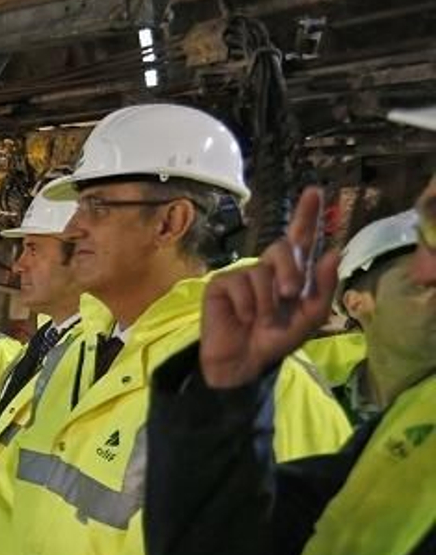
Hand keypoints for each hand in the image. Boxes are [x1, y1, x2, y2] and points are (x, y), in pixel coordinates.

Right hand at [200, 187, 339, 388]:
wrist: (244, 362)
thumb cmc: (275, 340)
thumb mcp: (309, 317)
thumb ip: (323, 287)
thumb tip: (333, 252)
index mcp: (291, 273)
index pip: (300, 238)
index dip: (307, 215)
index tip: (315, 191)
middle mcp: (266, 268)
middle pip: (284, 249)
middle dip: (290, 272)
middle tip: (290, 295)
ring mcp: (242, 275)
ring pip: (262, 272)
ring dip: (268, 302)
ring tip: (261, 320)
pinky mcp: (221, 285)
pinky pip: (240, 285)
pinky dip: (247, 306)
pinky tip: (242, 318)